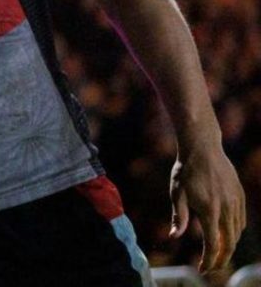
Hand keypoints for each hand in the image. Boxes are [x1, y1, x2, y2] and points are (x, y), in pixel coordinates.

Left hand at [169, 146, 245, 273]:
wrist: (203, 148)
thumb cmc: (185, 170)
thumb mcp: (177, 193)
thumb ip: (180, 217)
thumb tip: (174, 236)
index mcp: (209, 210)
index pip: (213, 244)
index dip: (209, 260)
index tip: (203, 269)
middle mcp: (227, 208)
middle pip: (229, 243)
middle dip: (221, 260)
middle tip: (211, 268)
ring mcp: (236, 202)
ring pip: (237, 233)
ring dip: (229, 246)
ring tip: (218, 253)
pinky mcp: (240, 195)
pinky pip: (242, 220)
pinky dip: (235, 232)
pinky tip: (227, 234)